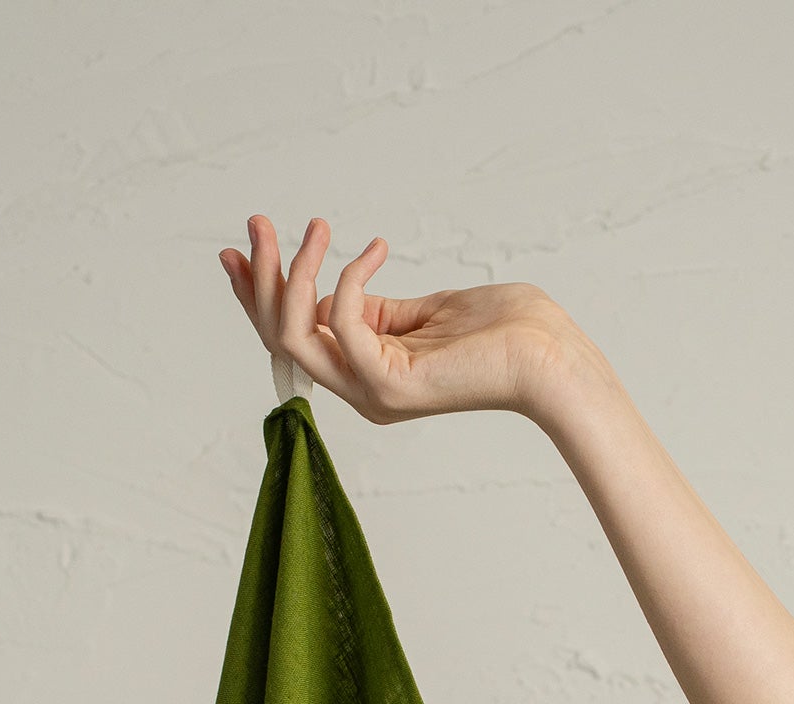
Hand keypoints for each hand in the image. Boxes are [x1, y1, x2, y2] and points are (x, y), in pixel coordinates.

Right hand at [218, 215, 603, 425]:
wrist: (549, 356)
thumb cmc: (503, 331)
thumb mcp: (423, 311)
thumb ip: (374, 308)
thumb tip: (329, 287)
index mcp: (364, 375)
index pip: (294, 336)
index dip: (261, 294)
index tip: (244, 247)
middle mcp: (359, 390)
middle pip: (282, 337)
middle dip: (263, 277)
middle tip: (258, 223)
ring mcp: (371, 390)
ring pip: (296, 335)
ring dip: (292, 274)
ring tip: (313, 226)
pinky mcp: (390, 384)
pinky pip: (343, 323)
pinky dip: (349, 279)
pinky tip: (377, 248)